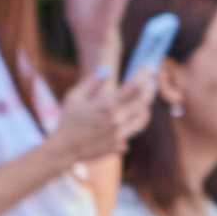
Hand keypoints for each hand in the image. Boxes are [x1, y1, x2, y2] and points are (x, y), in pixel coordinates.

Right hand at [42, 70, 156, 176]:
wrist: (65, 149)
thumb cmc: (68, 120)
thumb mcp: (75, 96)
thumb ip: (92, 82)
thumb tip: (106, 70)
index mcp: (106, 105)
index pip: (133, 87)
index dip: (144, 75)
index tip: (150, 67)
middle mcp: (116, 120)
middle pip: (143, 102)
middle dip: (149, 90)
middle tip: (151, 82)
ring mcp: (119, 134)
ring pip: (142, 118)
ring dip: (145, 107)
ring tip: (145, 98)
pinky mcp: (119, 145)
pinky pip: (133, 131)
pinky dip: (136, 121)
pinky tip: (136, 114)